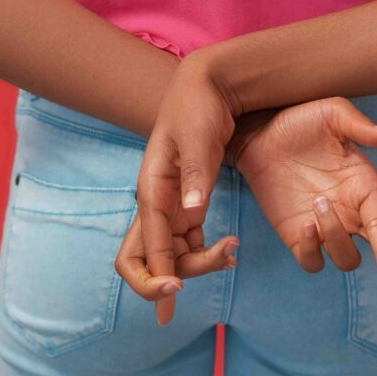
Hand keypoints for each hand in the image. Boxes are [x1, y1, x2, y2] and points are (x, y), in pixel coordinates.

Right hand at [119, 56, 241, 325]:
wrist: (207, 85)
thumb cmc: (197, 107)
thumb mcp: (198, 136)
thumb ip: (197, 173)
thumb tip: (192, 212)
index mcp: (151, 191)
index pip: (144, 248)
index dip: (156, 275)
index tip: (176, 289)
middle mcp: (155, 205)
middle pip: (146, 262)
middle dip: (169, 280)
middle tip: (216, 269)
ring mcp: (170, 208)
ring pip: (171, 257)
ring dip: (197, 266)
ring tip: (232, 254)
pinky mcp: (187, 206)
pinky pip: (187, 244)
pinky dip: (205, 255)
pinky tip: (229, 250)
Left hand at [230, 97, 376, 288]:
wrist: (258, 132)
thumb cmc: (299, 121)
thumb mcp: (332, 113)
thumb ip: (360, 125)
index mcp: (366, 189)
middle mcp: (351, 213)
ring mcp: (324, 228)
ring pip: (347, 258)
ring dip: (338, 238)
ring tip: (319, 201)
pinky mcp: (297, 235)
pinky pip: (312, 261)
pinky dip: (312, 250)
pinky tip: (305, 224)